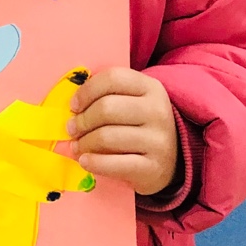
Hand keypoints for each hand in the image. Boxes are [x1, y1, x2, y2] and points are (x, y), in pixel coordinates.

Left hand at [66, 68, 178, 197]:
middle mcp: (157, 111)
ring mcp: (158, 140)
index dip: (87, 90)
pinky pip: (114, 164)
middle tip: (72, 129)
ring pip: (107, 137)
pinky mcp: (153, 168)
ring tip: (77, 146)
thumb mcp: (133, 103)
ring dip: (84, 143)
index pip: (113, 78)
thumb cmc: (142, 126)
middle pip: (106, 108)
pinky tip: (85, 161)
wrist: (174, 159)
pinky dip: (93, 163)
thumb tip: (71, 109)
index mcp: (151, 88)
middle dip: (82, 120)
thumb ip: (107, 97)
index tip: (74, 105)